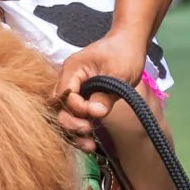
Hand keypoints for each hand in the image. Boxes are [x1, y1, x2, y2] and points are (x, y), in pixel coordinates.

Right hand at [56, 31, 154, 150]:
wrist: (130, 42)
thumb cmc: (124, 53)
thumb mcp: (118, 74)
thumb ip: (105, 94)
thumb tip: (94, 113)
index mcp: (72, 70)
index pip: (64, 95)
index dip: (76, 109)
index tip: (93, 115)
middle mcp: (68, 80)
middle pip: (59, 108)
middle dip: (71, 124)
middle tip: (89, 131)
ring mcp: (73, 89)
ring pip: (65, 114)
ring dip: (74, 131)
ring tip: (89, 146)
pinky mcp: (82, 97)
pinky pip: (75, 114)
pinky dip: (80, 128)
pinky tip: (90, 141)